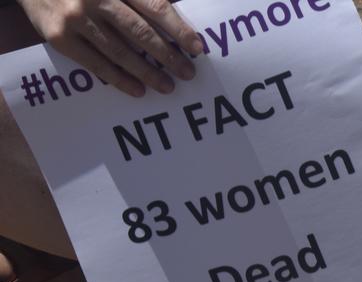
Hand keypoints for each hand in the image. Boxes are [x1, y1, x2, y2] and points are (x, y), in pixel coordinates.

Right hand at [17, 0, 203, 96]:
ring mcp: (77, 19)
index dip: (179, 29)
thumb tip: (174, 23)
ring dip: (148, 72)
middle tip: (188, 73)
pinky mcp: (59, 37)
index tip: (197, 48)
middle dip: (168, 56)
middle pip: (141, 32)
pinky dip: (119, 79)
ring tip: (167, 86)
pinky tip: (138, 89)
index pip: (155, 7)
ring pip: (120, 52)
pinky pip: (95, 63)